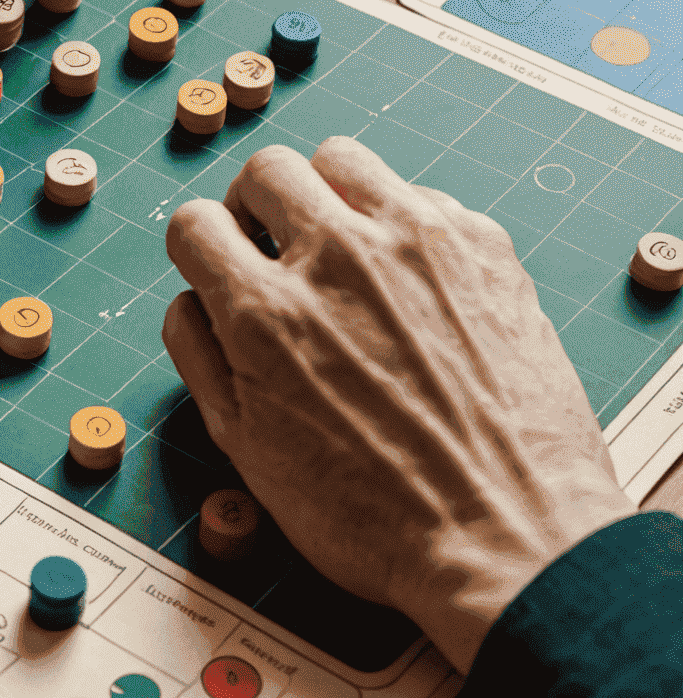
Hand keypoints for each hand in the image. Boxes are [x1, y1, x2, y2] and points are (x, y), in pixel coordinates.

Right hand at [161, 135, 633, 673]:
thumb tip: (189, 301)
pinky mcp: (481, 246)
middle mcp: (337, 258)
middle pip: (265, 170)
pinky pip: (420, 194)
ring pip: (340, 158)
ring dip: (324, 193)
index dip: (198, 248)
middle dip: (254, 207)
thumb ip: (199, 359)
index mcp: (266, 313)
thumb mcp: (247, 451)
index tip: (219, 267)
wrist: (508, 538)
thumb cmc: (376, 515)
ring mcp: (415, 242)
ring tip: (339, 246)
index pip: (194, 222)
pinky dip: (400, 221)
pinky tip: (407, 279)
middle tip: (274, 251)